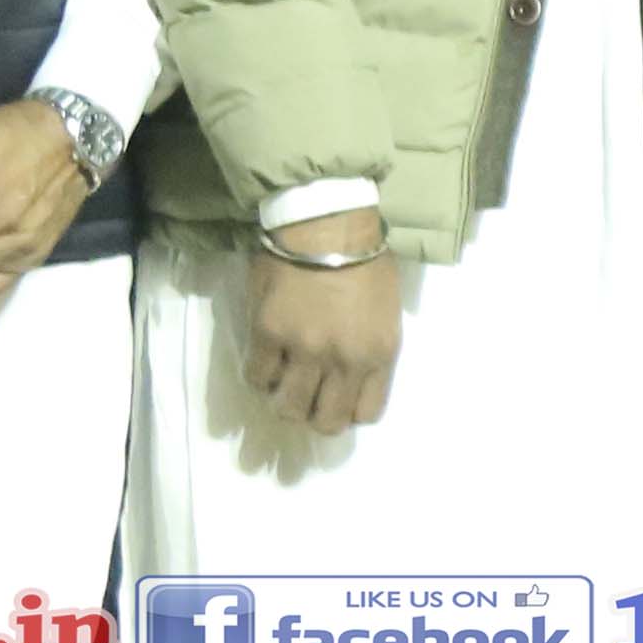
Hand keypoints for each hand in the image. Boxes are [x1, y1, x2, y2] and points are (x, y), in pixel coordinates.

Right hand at [243, 230, 402, 435]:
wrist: (328, 219)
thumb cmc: (363, 256)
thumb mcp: (386, 309)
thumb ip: (370, 346)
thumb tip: (348, 373)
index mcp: (379, 354)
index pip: (366, 413)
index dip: (347, 410)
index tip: (336, 397)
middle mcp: (345, 360)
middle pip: (326, 422)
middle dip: (314, 415)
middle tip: (305, 396)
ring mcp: (306, 349)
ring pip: (288, 407)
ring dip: (283, 400)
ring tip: (281, 383)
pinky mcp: (270, 333)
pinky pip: (257, 376)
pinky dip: (259, 375)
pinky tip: (264, 359)